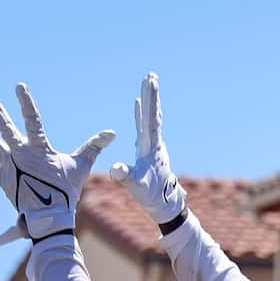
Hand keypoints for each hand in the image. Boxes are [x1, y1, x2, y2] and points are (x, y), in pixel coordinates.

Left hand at [0, 83, 115, 245]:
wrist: (49, 217)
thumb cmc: (66, 191)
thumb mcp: (80, 166)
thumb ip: (93, 146)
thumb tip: (112, 133)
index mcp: (39, 148)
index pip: (33, 119)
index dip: (26, 102)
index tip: (18, 86)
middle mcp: (20, 153)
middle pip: (4, 126)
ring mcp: (8, 165)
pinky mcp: (0, 177)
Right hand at [114, 72, 186, 224]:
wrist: (164, 205)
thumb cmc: (150, 195)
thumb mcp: (135, 185)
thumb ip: (125, 176)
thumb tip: (115, 168)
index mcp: (151, 146)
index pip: (151, 117)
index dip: (150, 99)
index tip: (150, 81)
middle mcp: (154, 142)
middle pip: (153, 113)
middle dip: (151, 94)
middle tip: (151, 75)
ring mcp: (151, 145)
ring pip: (150, 117)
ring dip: (148, 101)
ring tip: (147, 83)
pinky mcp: (147, 150)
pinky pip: (143, 126)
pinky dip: (141, 114)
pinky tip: (137, 105)